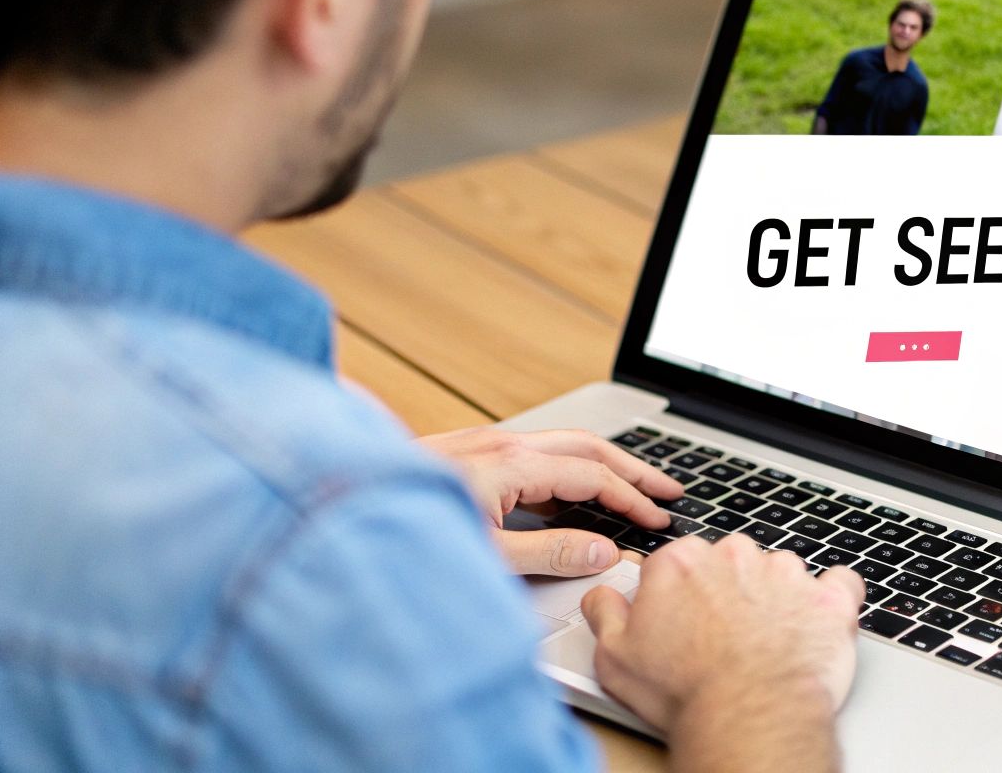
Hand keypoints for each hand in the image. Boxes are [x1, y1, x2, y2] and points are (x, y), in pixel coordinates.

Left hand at [419, 427, 682, 576]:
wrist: (334, 502)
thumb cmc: (402, 533)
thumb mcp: (486, 557)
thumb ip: (550, 553)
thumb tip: (602, 550)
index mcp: (512, 463)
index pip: (593, 477)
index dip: (631, 500)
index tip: (656, 522)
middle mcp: (501, 444)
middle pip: (588, 447)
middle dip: (633, 468)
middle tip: (667, 490)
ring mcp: (482, 443)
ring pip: (562, 444)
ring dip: (602, 464)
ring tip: (629, 488)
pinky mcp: (467, 451)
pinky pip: (535, 451)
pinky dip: (568, 468)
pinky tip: (568, 494)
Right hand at [581, 533, 865, 733]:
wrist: (749, 717)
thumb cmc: (685, 692)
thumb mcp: (614, 657)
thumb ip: (604, 612)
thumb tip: (602, 595)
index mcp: (681, 562)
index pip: (678, 565)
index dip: (679, 598)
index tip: (683, 623)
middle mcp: (735, 555)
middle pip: (729, 564)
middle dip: (727, 593)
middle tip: (722, 637)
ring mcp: (787, 572)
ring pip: (780, 573)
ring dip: (775, 597)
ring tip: (767, 640)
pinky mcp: (831, 597)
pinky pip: (839, 583)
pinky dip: (830, 599)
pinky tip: (816, 622)